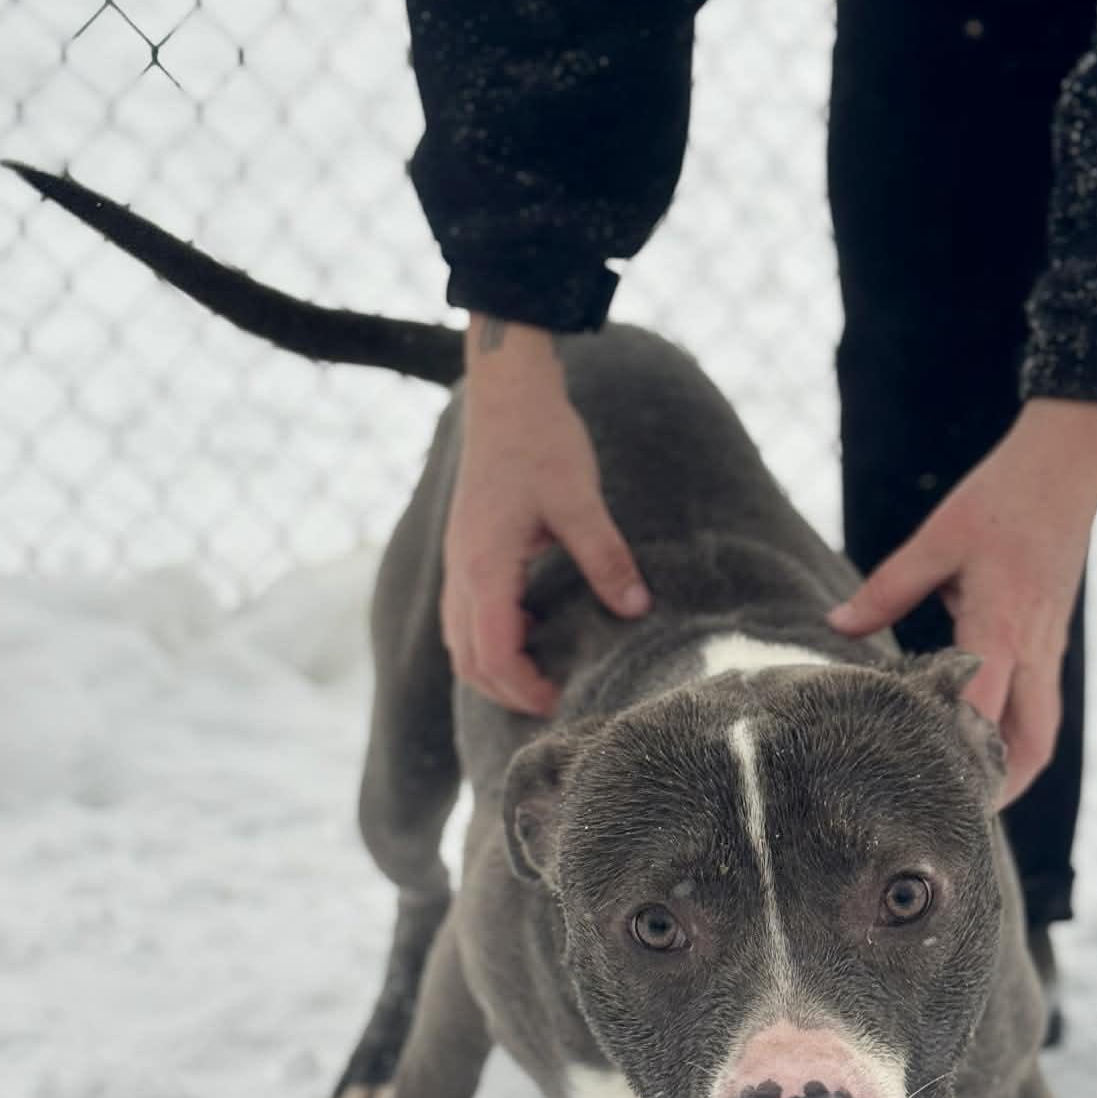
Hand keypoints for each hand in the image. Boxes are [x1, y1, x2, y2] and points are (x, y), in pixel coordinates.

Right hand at [442, 317, 651, 712]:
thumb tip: (637, 607)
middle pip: (468, 659)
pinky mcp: (465, 550)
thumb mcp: (581, 501)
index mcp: (485, 566)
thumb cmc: (541, 441)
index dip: (524, 688)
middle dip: (506, 691)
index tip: (562, 701)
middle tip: (554, 702)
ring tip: (541, 677)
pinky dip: (490, 638)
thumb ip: (606, 558)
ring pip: (460, 640)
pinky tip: (531, 630)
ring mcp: (458, 561)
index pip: (494, 653)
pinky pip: (465, 614)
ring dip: (494, 668)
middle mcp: (462, 570)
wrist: (506, 395)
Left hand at [828, 398, 1096, 802]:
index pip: (982, 714)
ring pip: (1041, 731)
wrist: (1065, 469)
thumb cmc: (999, 500)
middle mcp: (1033, 652)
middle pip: (1032, 746)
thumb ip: (885, 589)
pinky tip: (979, 738)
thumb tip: (836, 627)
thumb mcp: (935, 540)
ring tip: (966, 789)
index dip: (958, 758)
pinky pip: (1040, 705)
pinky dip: (1014, 733)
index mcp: (1001, 631)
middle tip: (953, 813)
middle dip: (1000, 787)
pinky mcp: (1050, 641)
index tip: (926, 790)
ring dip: (1012, 765)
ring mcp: (1049, 650)